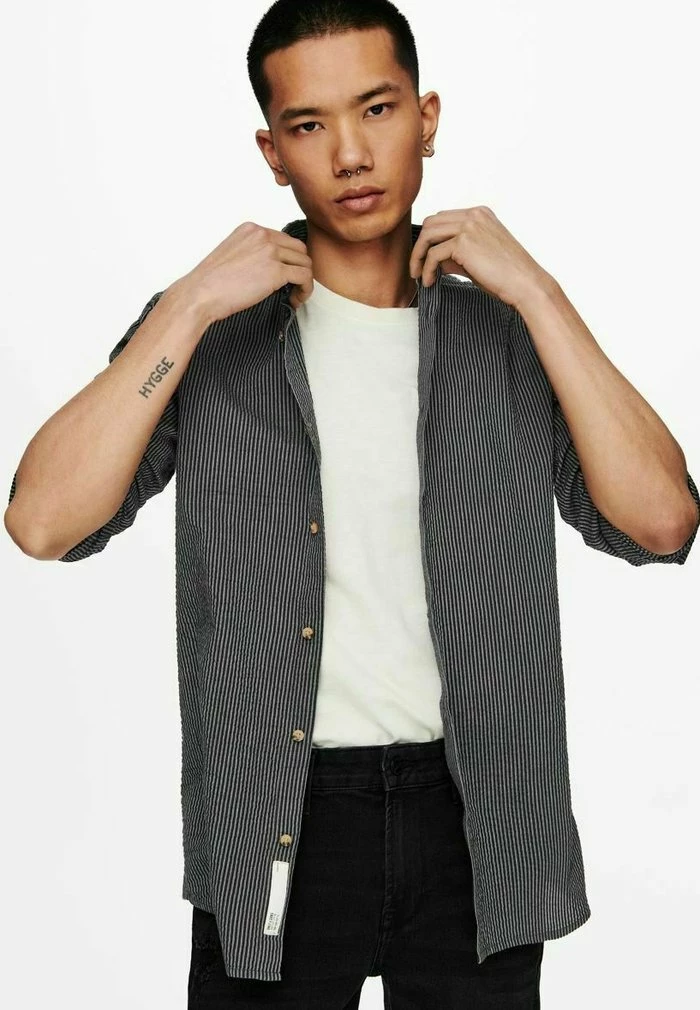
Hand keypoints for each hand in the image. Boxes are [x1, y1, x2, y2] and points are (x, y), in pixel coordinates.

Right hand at [177, 221, 314, 324]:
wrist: (200, 294)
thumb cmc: (210, 283)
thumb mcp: (232, 255)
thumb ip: (252, 253)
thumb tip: (268, 268)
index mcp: (251, 229)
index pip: (284, 240)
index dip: (289, 260)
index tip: (285, 277)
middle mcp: (262, 235)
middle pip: (299, 249)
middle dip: (300, 269)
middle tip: (292, 288)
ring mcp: (270, 251)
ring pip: (306, 263)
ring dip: (304, 282)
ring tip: (293, 297)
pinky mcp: (276, 271)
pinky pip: (305, 277)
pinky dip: (305, 291)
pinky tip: (294, 301)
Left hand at [408, 206, 554, 309]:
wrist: (525, 284)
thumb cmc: (506, 276)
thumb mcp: (478, 259)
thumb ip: (456, 255)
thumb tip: (435, 261)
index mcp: (480, 214)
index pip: (443, 219)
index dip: (430, 239)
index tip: (425, 258)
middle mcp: (474, 215)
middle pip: (431, 223)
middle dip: (420, 246)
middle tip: (416, 268)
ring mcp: (469, 226)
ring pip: (428, 235)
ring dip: (418, 256)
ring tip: (418, 276)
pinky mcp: (464, 242)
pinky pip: (434, 254)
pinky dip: (427, 269)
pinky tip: (430, 282)